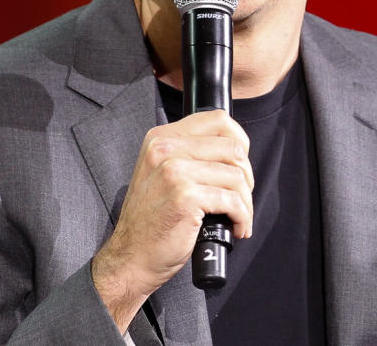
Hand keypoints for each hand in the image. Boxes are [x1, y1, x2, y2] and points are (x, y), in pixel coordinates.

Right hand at [91, 109, 253, 330]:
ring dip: (246, 201)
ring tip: (239, 217)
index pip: (217, 120)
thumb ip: (189, 154)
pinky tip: (237, 228)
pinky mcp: (185, 196)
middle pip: (233, 147)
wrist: (130, 256)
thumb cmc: (151, 220)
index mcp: (161, 138)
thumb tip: (235, 151)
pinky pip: (232, 201)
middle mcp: (165, 148)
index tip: (240, 165)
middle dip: (246, 176)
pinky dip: (243, 217)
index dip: (239, 141)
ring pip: (237, 175)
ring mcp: (174, 171)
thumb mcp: (161, 174)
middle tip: (241, 197)